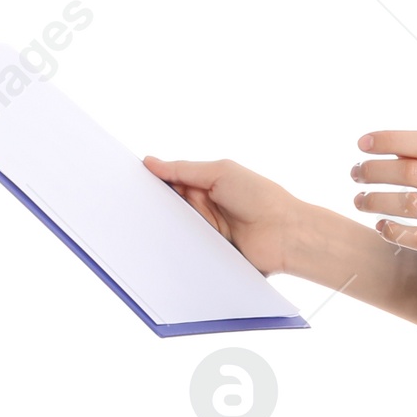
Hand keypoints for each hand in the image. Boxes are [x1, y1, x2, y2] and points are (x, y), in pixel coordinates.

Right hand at [142, 155, 292, 276]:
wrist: (286, 234)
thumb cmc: (261, 197)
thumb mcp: (220, 173)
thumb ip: (184, 170)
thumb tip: (151, 162)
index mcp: (206, 185)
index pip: (171, 182)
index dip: (152, 183)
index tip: (131, 183)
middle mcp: (205, 208)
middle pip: (170, 208)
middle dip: (155, 207)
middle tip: (134, 207)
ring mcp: (208, 232)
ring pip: (176, 231)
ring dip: (166, 230)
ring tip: (146, 227)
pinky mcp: (211, 254)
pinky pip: (189, 252)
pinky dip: (180, 250)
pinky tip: (166, 248)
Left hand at [350, 132, 416, 296]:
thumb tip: (393, 153)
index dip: (391, 139)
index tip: (363, 143)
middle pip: (414, 171)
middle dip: (376, 170)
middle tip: (355, 174)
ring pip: (413, 203)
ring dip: (378, 201)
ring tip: (361, 201)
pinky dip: (395, 231)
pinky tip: (382, 228)